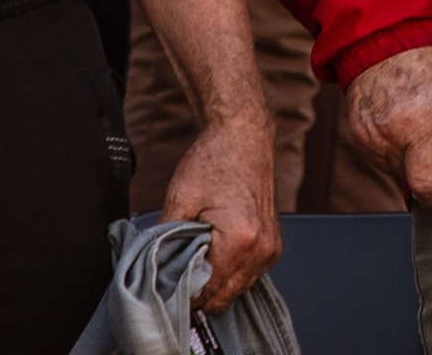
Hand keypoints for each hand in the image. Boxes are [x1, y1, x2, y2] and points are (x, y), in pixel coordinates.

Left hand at [161, 111, 279, 312]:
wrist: (243, 135)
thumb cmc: (214, 160)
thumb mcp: (179, 199)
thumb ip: (167, 240)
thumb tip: (157, 269)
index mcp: (241, 240)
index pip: (209, 290)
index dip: (184, 293)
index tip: (168, 287)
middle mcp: (262, 248)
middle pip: (225, 296)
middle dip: (200, 290)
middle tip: (178, 273)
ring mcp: (271, 248)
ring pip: (238, 288)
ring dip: (217, 281)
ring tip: (196, 258)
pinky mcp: (273, 244)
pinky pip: (249, 273)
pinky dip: (231, 270)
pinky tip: (215, 252)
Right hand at [346, 45, 431, 221]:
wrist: (385, 46)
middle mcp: (413, 125)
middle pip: (428, 187)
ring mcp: (385, 134)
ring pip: (405, 180)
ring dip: (418, 175)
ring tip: (423, 149)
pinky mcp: (364, 140)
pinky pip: (385, 167)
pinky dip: (398, 162)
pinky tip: (403, 138)